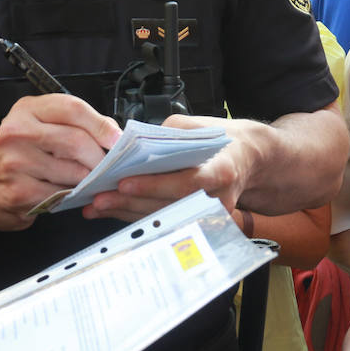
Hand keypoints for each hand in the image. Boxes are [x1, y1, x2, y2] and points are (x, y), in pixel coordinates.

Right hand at [0, 94, 120, 230]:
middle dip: (99, 158)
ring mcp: (15, 162)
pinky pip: (62, 193)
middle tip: (108, 167)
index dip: (100, 124)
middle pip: (75, 140)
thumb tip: (111, 133)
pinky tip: (72, 194)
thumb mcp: (37, 128)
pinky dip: (74, 195)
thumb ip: (70, 125)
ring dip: (88, 180)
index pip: (71, 108)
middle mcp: (17, 131)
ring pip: (72, 170)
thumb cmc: (16, 157)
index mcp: (26, 110)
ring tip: (90, 181)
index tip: (117, 139)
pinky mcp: (19, 191)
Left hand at [82, 113, 254, 221]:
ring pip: (161, 217)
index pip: (185, 182)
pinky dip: (136, 215)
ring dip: (126, 212)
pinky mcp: (200, 224)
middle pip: (168, 205)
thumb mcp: (196, 127)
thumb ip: (166, 137)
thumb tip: (132, 148)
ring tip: (97, 205)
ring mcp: (209, 216)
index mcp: (221, 170)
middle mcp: (218, 199)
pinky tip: (113, 210)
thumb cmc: (222, 140)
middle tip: (98, 197)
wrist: (252, 159)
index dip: (153, 185)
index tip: (123, 183)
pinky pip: (163, 221)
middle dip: (129, 202)